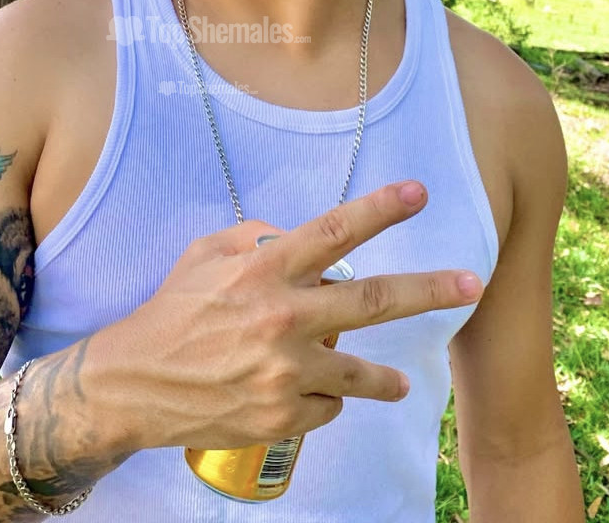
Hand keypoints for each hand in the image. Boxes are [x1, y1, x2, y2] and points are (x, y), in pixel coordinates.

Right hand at [84, 181, 482, 450]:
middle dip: (430, 289)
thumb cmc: (173, 311)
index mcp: (264, 271)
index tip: (419, 193)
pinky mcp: (283, 416)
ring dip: (386, 379)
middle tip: (472, 282)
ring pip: (362, 373)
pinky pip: (328, 406)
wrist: (136, 383)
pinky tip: (302, 396)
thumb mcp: (206, 255)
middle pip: (373, 300)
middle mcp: (283, 317)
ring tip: (401, 381)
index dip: (380, 208)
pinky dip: (323, 399)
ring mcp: (287, 371)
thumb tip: (298, 239)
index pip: (334, 231)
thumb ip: (257, 240)